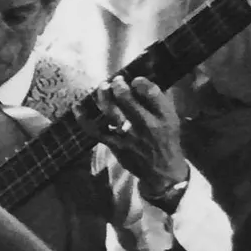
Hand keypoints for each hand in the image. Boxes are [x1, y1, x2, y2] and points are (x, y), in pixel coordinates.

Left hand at [92, 77, 189, 195]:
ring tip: (103, 86)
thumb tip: (140, 81)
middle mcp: (147, 126)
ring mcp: (129, 137)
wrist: (162, 171)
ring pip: (111, 113)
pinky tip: (77, 106)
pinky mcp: (114, 146)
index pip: (152, 93)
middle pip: (128, 101)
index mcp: (165, 117)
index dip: (141, 82)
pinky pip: (95, 130)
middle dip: (118, 86)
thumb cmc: (166, 140)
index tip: (134, 79)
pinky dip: (84, 118)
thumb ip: (158, 101)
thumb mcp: (172, 120)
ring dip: (104, 97)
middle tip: (116, 80)